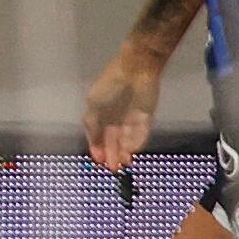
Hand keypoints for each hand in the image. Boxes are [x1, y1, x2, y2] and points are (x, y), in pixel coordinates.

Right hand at [83, 39, 163, 173]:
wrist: (135, 70)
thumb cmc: (110, 86)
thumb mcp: (93, 106)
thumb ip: (92, 126)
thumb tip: (94, 143)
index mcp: (100, 115)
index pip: (98, 137)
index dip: (98, 150)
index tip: (99, 162)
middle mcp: (115, 119)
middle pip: (113, 141)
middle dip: (112, 155)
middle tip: (113, 168)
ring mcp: (130, 119)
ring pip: (126, 140)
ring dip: (124, 152)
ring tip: (123, 162)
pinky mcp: (145, 118)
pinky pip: (140, 134)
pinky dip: (136, 143)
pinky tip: (131, 151)